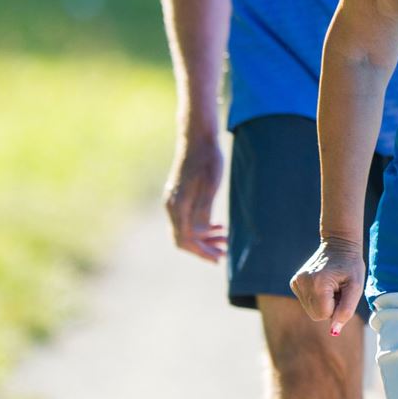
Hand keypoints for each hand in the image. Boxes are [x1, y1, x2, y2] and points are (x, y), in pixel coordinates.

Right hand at [163, 129, 226, 260]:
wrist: (198, 139)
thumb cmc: (207, 160)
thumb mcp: (211, 185)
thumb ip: (204, 209)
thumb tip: (202, 233)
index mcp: (177, 205)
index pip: (184, 239)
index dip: (200, 252)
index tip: (217, 259)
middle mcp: (172, 206)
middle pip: (183, 238)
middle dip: (203, 249)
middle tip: (224, 254)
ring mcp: (175, 201)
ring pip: (186, 230)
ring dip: (205, 239)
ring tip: (225, 241)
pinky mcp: (181, 196)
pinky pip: (188, 219)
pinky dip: (202, 227)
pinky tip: (218, 227)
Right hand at [291, 237, 367, 337]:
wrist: (339, 245)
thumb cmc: (351, 266)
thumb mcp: (356, 288)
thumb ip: (346, 311)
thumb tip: (334, 331)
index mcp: (318, 284)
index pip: (324, 315)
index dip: (336, 308)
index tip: (342, 293)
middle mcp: (303, 283)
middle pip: (316, 315)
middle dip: (329, 307)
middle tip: (337, 289)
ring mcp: (296, 282)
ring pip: (311, 309)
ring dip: (323, 302)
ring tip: (331, 286)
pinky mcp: (294, 282)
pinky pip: (306, 301)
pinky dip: (316, 297)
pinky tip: (323, 283)